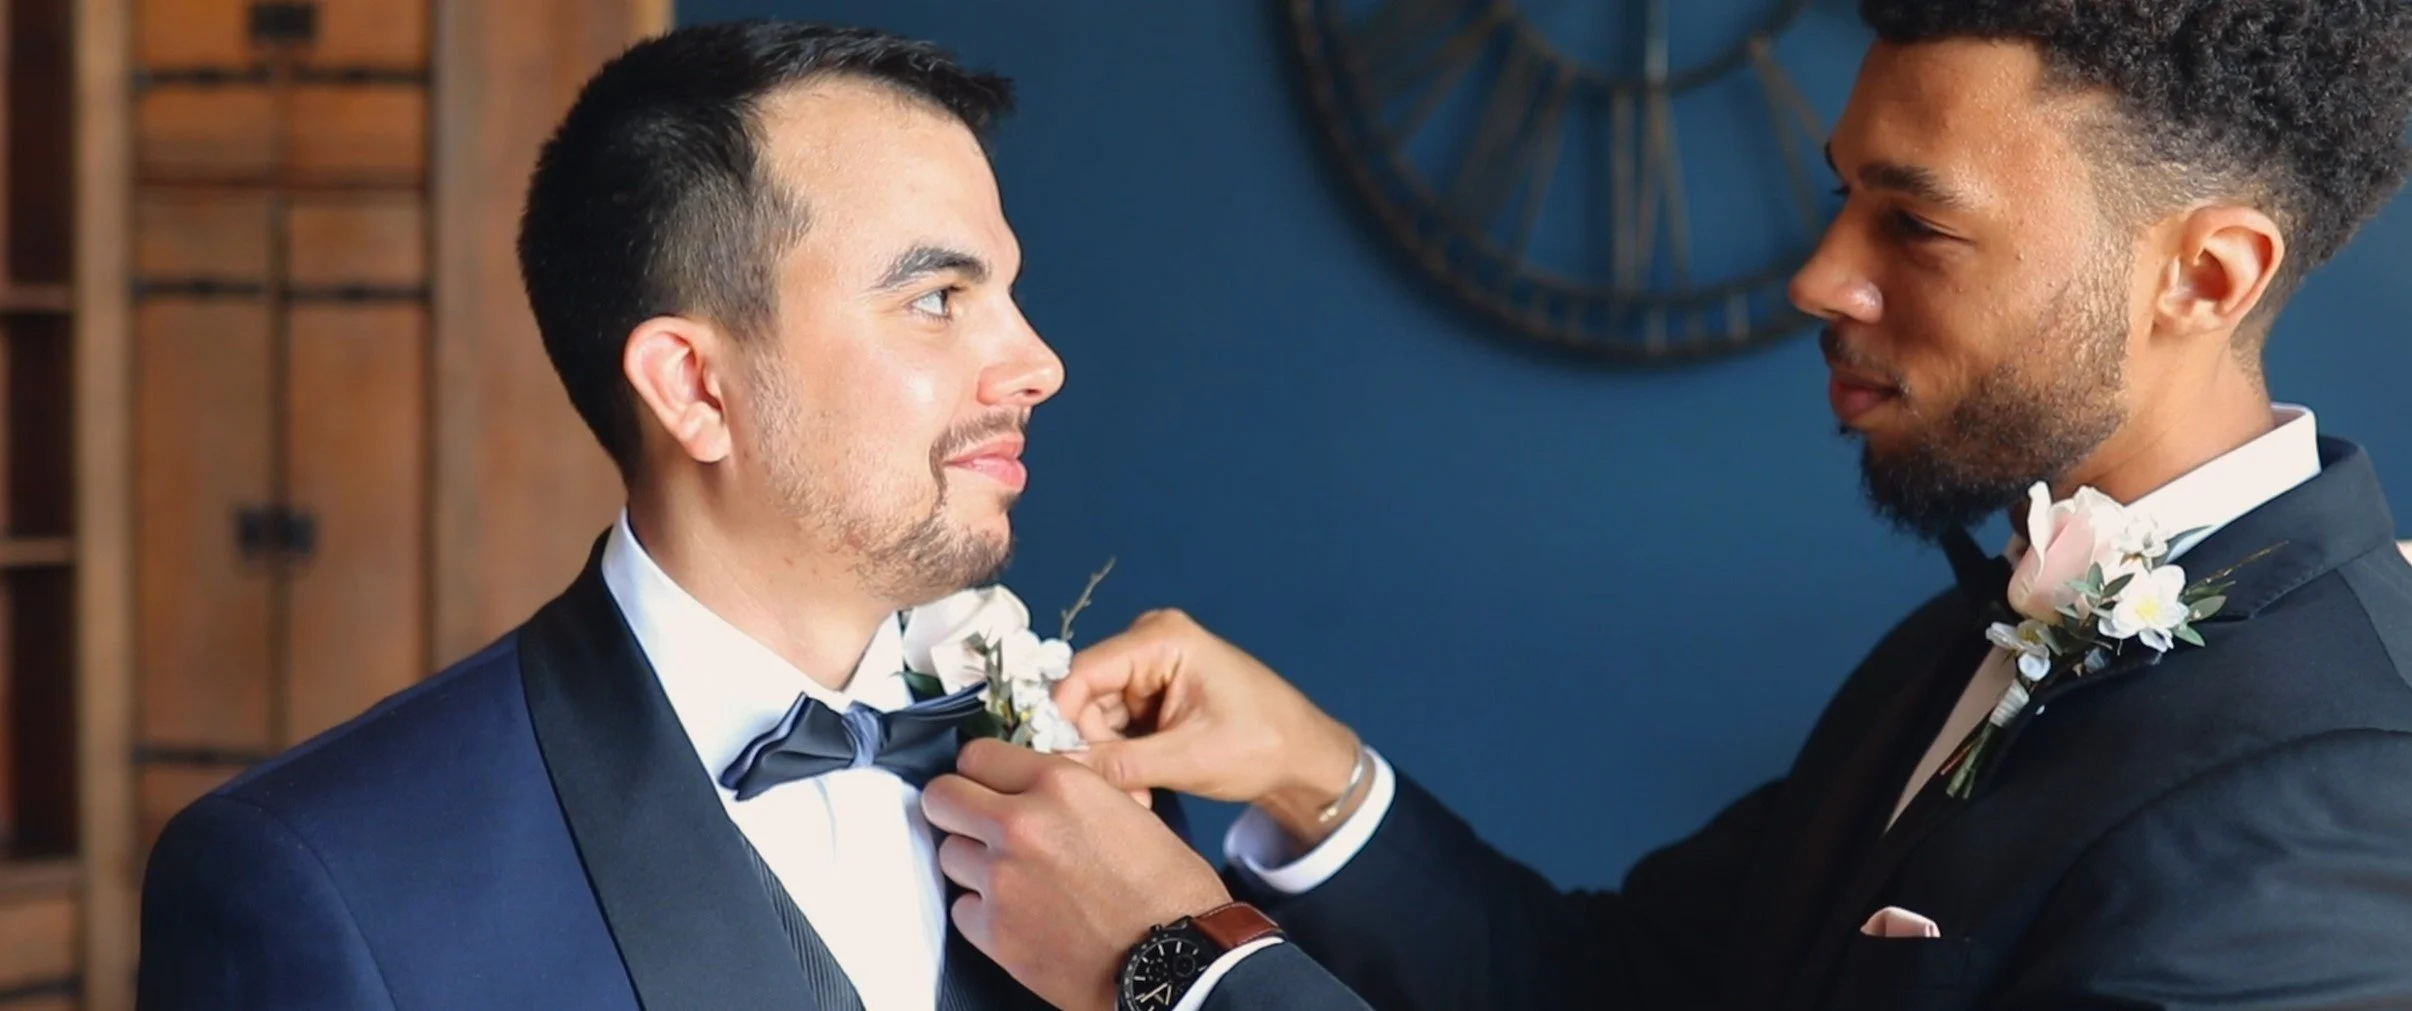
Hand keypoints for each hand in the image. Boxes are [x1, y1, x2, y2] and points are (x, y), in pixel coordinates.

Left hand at [923, 739, 1232, 1010]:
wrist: (1175, 959)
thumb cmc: (1169, 890)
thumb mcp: (1126, 811)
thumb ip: (1067, 796)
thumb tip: (1033, 794)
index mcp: (1059, 784)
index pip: (977, 755)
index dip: (980, 771)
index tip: (985, 784)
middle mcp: (1020, 824)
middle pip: (942, 798)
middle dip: (956, 808)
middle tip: (976, 823)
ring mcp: (1000, 879)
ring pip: (949, 854)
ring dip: (974, 863)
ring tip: (1013, 878)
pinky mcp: (993, 931)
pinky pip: (962, 909)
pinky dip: (983, 912)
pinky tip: (1019, 916)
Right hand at [1054, 608, 1366, 847]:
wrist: (1303, 758)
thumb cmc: (1262, 746)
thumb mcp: (1187, 759)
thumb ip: (1118, 763)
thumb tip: (1058, 769)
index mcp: (1162, 638)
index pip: (1081, 673)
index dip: (1064, 722)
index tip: (1068, 770)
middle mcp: (1149, 642)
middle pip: (1085, 697)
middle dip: (1094, 750)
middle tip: (1123, 795)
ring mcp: (1150, 668)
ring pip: (1095, 717)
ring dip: (1107, 760)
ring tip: (1140, 796)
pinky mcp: (1151, 694)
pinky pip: (1113, 726)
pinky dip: (1120, 758)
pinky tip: (1142, 786)